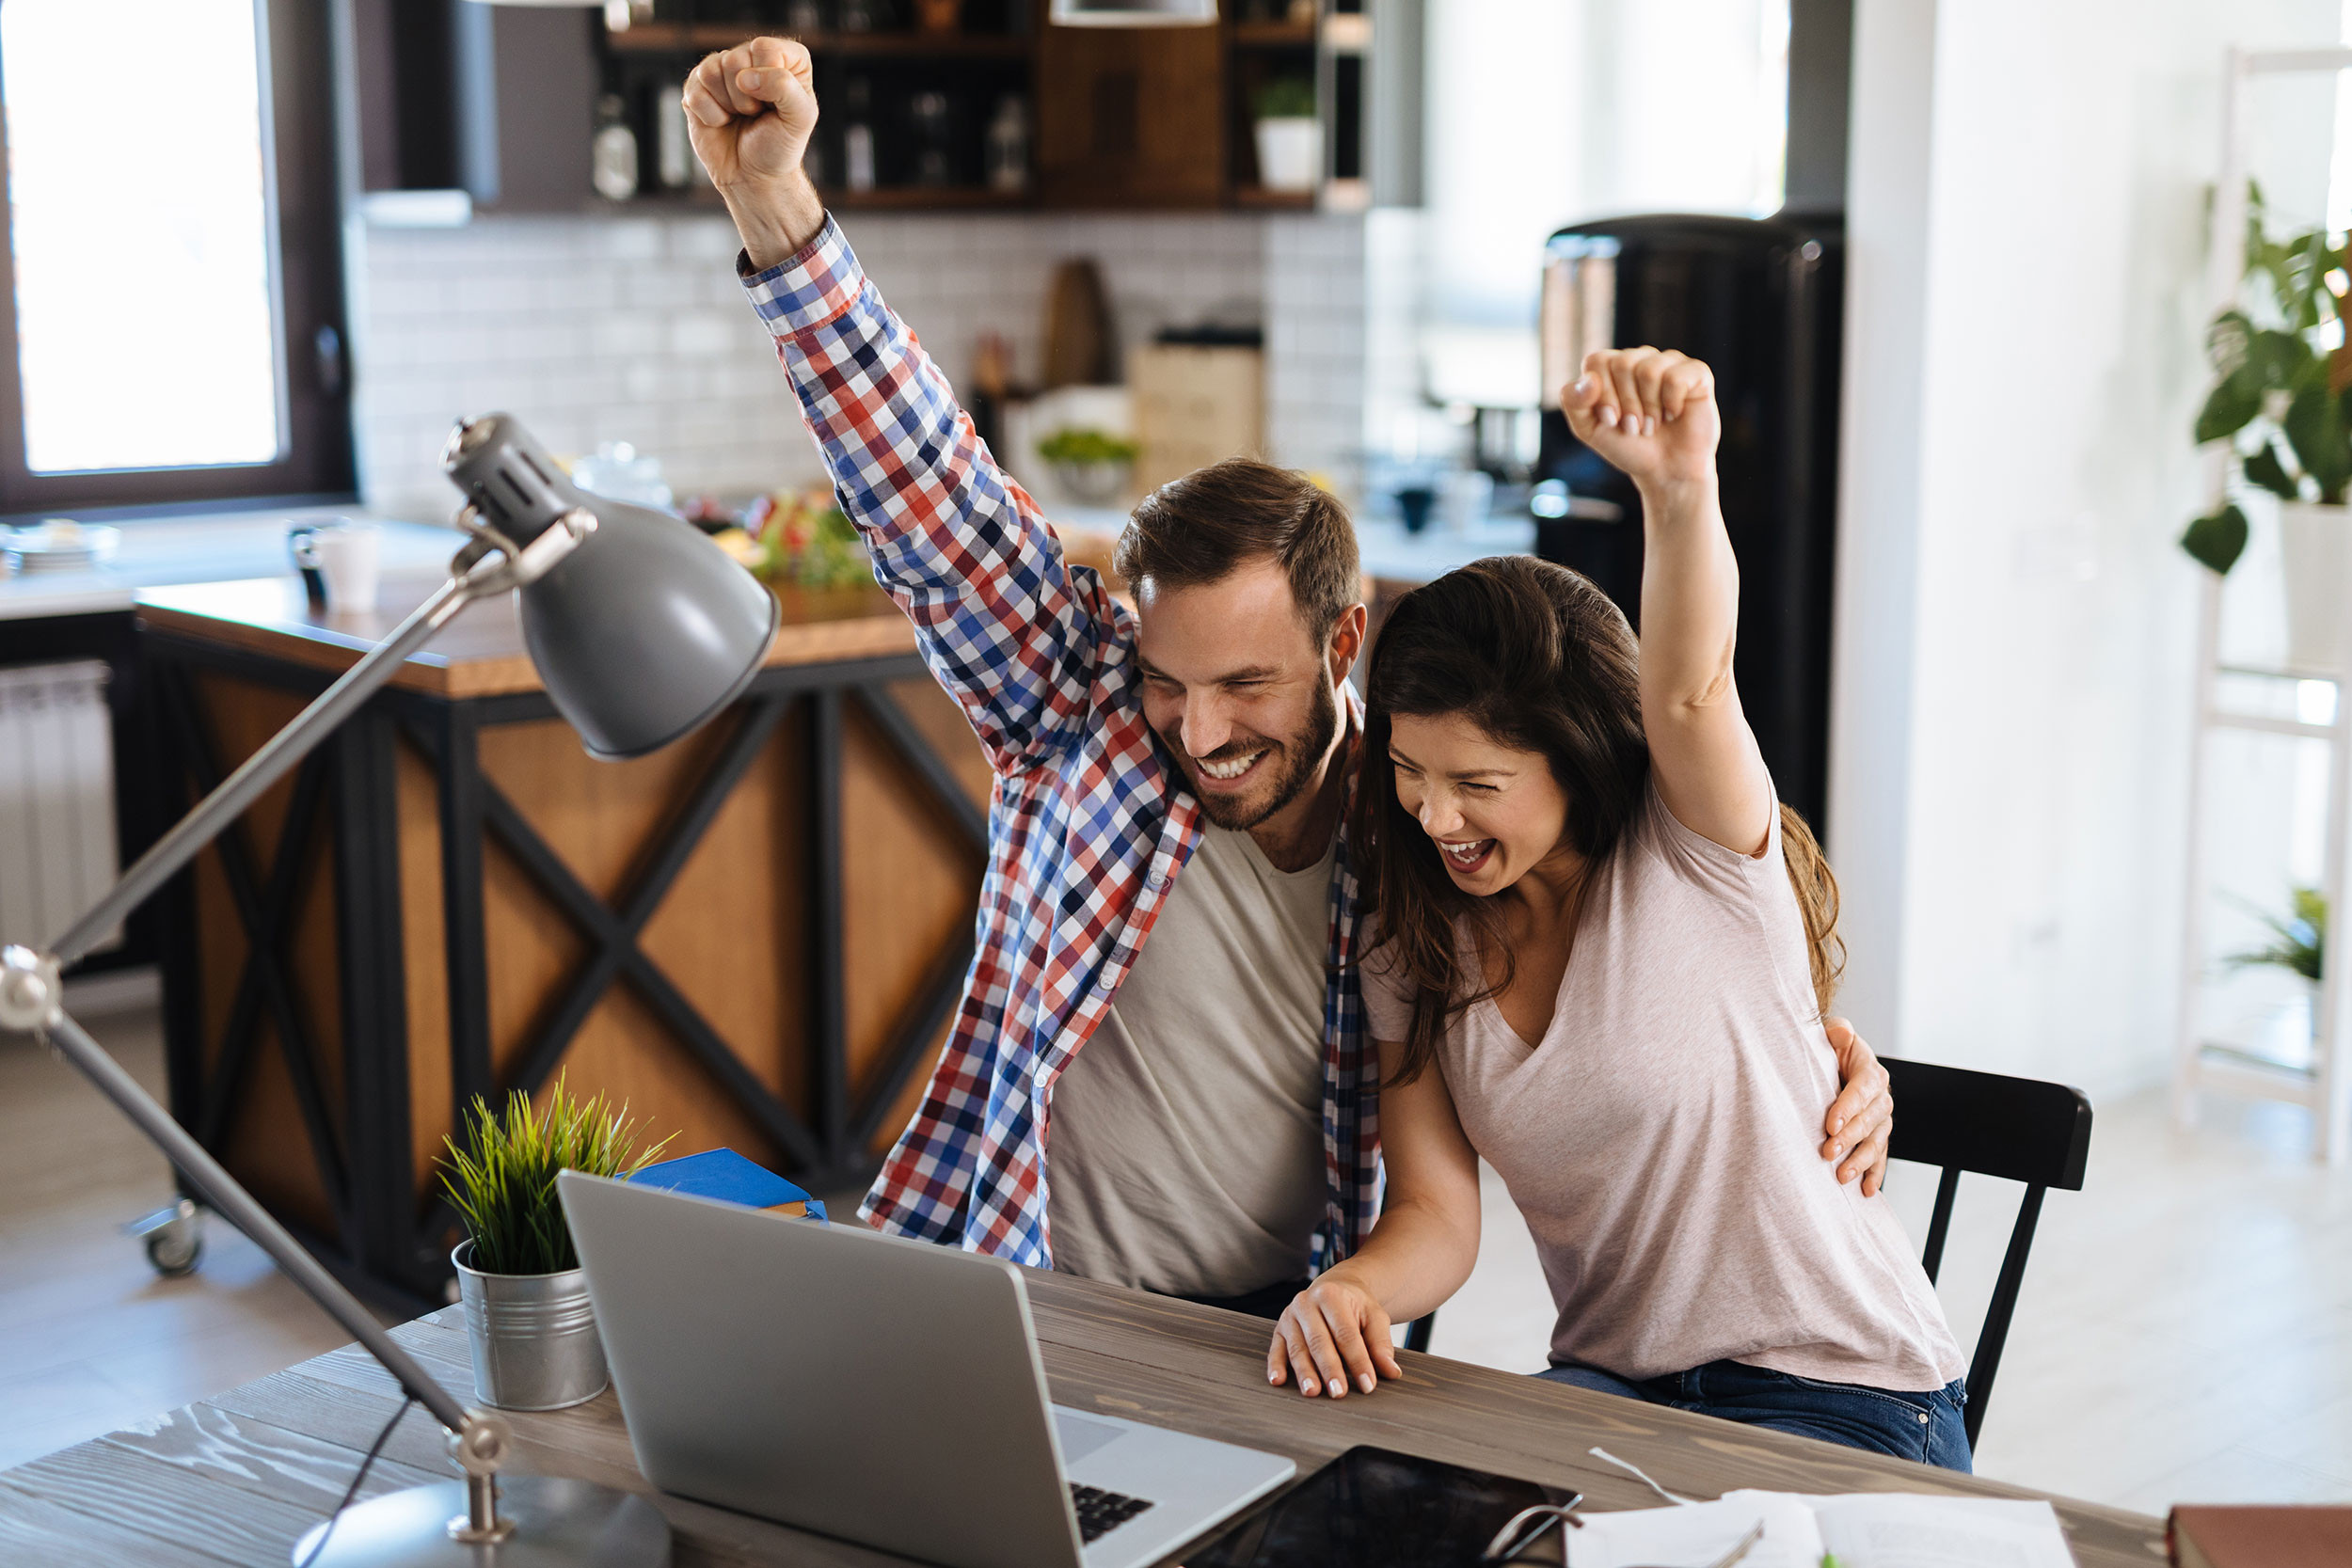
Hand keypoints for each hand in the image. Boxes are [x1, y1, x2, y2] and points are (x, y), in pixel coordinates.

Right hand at [682, 37, 825, 267]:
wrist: (753, 176)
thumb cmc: (779, 146)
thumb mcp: (800, 118)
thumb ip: (785, 87)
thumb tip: (744, 77)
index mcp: (784, 58)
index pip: (764, 48)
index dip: (767, 80)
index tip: (775, 105)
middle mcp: (752, 58)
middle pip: (735, 58)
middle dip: (746, 97)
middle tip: (755, 114)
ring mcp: (722, 70)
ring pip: (710, 70)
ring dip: (727, 105)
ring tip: (739, 116)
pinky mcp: (697, 87)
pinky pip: (694, 90)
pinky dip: (710, 115)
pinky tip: (722, 122)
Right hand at [1266, 1272, 1403, 1398]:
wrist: (1334, 1290)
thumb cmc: (1355, 1307)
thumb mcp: (1374, 1317)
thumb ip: (1381, 1343)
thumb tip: (1391, 1371)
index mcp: (1331, 1295)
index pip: (1346, 1333)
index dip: (1358, 1360)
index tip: (1367, 1384)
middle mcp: (1306, 1303)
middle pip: (1319, 1341)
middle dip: (1329, 1368)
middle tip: (1338, 1392)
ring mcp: (1289, 1316)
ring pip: (1297, 1348)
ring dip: (1304, 1372)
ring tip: (1312, 1392)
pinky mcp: (1279, 1330)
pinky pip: (1276, 1349)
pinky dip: (1276, 1366)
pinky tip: (1278, 1381)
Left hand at [1561, 347, 1718, 497]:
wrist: (1665, 470)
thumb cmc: (1628, 446)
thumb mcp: (1589, 430)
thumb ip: (1574, 403)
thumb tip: (1589, 379)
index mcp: (1612, 366)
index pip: (1597, 360)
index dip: (1603, 394)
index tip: (1611, 420)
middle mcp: (1640, 358)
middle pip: (1622, 363)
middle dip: (1626, 404)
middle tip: (1634, 426)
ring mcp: (1669, 362)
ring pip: (1649, 369)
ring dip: (1648, 407)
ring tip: (1653, 424)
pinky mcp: (1696, 373)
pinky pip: (1676, 378)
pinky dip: (1671, 404)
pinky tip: (1674, 414)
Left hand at [1821, 1017, 1892, 1196]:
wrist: (1834, 1065)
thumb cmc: (1829, 1050)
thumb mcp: (1832, 1035)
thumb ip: (1837, 1032)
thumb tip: (1841, 1033)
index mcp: (1870, 1070)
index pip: (1862, 1089)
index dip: (1848, 1107)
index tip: (1830, 1124)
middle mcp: (1881, 1096)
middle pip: (1869, 1119)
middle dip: (1850, 1137)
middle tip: (1828, 1152)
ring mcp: (1881, 1118)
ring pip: (1876, 1141)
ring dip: (1860, 1161)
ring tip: (1841, 1176)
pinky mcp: (1877, 1136)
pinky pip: (1880, 1157)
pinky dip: (1875, 1174)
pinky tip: (1867, 1191)